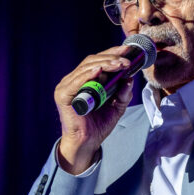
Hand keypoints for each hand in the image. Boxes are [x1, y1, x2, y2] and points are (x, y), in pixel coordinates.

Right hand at [54, 45, 134, 173]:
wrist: (87, 144)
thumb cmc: (98, 126)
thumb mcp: (116, 107)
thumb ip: (123, 94)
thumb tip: (130, 79)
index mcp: (84, 80)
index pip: (98, 60)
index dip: (112, 54)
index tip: (128, 51)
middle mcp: (74, 80)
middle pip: (92, 61)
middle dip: (111, 58)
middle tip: (127, 61)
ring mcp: (66, 87)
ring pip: (86, 68)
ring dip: (105, 64)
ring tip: (120, 65)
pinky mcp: (63, 96)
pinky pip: (76, 82)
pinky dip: (88, 75)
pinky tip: (100, 70)